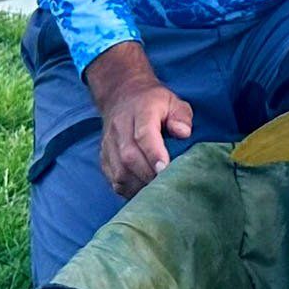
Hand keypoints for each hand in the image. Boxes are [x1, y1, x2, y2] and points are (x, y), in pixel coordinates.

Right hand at [85, 42, 193, 198]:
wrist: (122, 96)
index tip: (164, 169)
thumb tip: (183, 133)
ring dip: (139, 186)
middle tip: (167, 185)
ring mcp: (109, 144)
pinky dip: (128, 190)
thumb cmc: (154, 102)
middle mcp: (120, 127)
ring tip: (157, 192)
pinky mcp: (104, 158)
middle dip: (149, 175)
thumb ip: (181, 116)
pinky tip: (143, 192)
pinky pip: (113, 179)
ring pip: (119, 171)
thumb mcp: (173, 101)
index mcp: (141, 111)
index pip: (144, 135)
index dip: (154, 154)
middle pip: (129, 156)